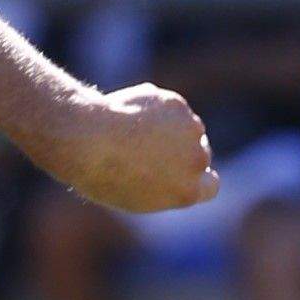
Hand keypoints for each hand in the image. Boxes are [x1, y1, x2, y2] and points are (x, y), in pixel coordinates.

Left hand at [41, 82, 217, 215]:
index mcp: (189, 191)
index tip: (178, 173)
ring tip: (133, 134)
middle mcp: (198, 161)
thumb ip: (163, 186)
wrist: (90, 142)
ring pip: (188, 128)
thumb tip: (170, 173)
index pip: (209, 186)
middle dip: (183, 151)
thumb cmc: (102, 175)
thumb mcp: (133, 195)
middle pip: (201, 155)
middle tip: (149, 149)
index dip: (195, 178)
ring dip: (172, 129)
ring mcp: (191, 130)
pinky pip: (170, 107)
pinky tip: (129, 115)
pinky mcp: (177, 105)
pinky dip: (156, 109)